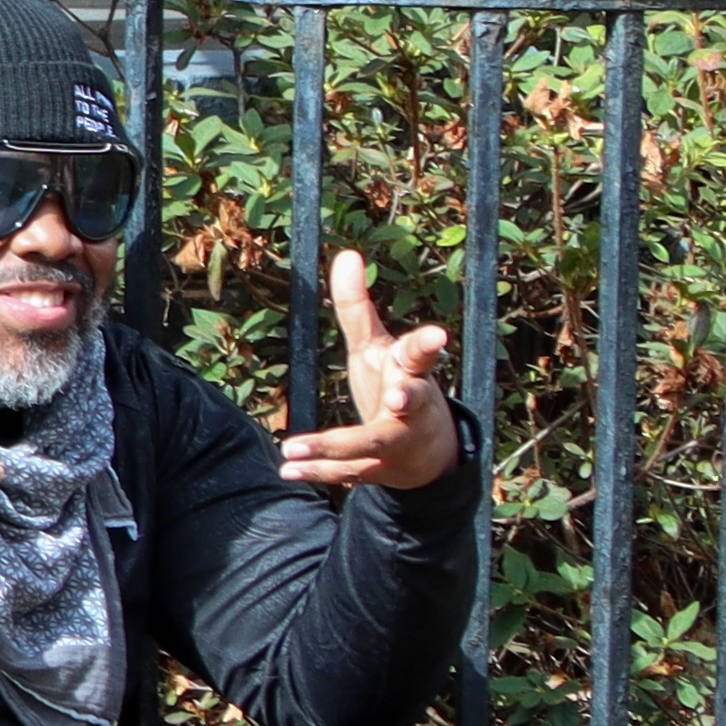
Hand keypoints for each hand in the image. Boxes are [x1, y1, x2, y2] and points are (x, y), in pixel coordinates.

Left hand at [280, 250, 464, 492]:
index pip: (422, 353)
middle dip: (408, 397)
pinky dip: (318, 472)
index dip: (429, 343)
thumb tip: (346, 254)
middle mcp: (410, 407)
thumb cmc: (396, 384)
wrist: (425, 452)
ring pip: (371, 444)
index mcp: (410, 371)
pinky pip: (349, 472)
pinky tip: (286, 469)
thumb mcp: (377, 347)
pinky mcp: (378, 468)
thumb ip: (358, 307)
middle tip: (397, 395)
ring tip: (292, 447)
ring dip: (334, 447)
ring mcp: (396, 441)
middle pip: (412, 401)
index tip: (438, 335)